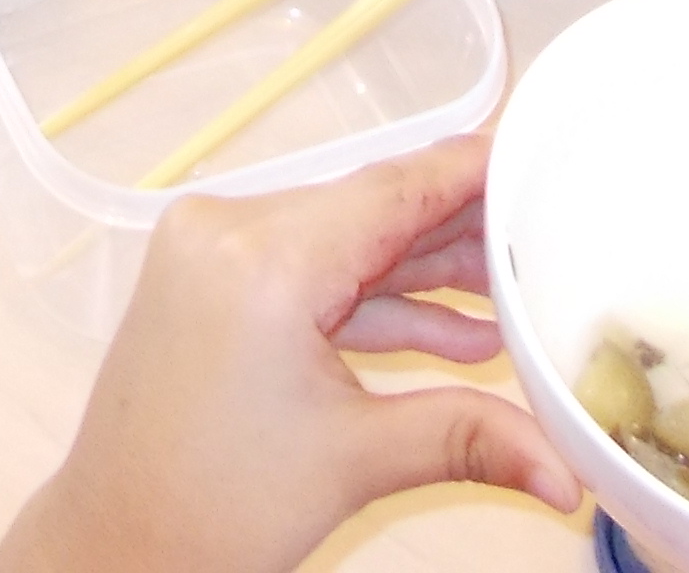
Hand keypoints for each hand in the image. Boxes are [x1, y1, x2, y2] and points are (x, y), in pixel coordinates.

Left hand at [0, 138, 581, 572]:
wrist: (117, 543)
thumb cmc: (211, 507)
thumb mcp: (358, 461)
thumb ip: (472, 438)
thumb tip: (570, 471)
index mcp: (262, 259)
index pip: (391, 191)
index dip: (469, 171)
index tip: (533, 154)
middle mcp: (227, 232)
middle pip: (371, 210)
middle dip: (459, 230)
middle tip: (547, 240)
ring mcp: (210, 253)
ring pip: (344, 242)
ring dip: (422, 269)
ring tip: (512, 293)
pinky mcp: (208, 282)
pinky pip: (309, 272)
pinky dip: (372, 299)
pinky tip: (453, 331)